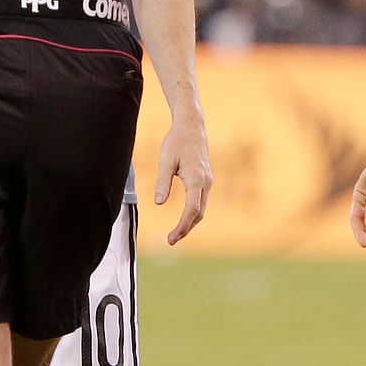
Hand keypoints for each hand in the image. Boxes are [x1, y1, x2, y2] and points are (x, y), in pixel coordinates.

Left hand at [155, 119, 212, 245]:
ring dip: (190, 223)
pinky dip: (193, 213)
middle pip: (199, 213)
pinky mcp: (205, 179)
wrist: (191, 126)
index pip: (192, 210)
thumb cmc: (176, 141)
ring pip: (201, 208)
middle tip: (170, 240)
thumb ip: (162, 182)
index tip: (171, 238)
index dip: (182, 226)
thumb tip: (158, 203)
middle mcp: (206, 182)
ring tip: (176, 233)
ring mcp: (207, 181)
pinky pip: (201, 201)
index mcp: (196, 179)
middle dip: (186, 229)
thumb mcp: (165, 161)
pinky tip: (184, 218)